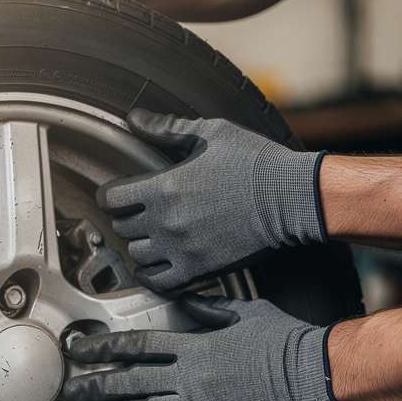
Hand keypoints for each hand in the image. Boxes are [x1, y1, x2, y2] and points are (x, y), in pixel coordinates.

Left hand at [62, 293, 345, 400]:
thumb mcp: (245, 312)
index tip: (80, 350)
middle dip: (94, 386)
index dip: (103, 347)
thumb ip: (209, 309)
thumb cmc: (285, 340)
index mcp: (193, 345)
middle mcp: (189, 376)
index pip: (136, 345)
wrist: (314, 374)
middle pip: (128, 381)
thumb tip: (186, 302)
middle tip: (69, 391)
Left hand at [98, 110, 326, 292]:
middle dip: (127, 218)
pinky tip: (155, 265)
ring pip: (136, 255)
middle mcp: (166, 221)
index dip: (112, 194)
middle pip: (122, 227)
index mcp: (163, 187)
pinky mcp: (197, 269)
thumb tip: (135, 118)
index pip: (111, 198)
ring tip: (152, 237)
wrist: (290, 197)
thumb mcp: (210, 133)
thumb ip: (166, 128)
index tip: (121, 193)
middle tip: (140, 213)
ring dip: (139, 245)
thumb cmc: (254, 163)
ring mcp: (180, 248)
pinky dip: (151, 276)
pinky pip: (158, 282)